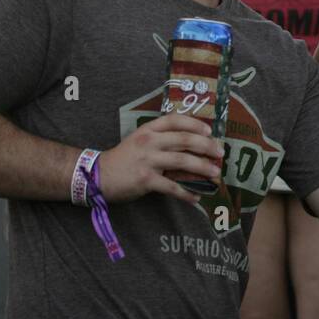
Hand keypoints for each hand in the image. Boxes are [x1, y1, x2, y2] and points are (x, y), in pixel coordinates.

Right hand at [97, 113, 223, 205]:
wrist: (98, 175)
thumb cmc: (124, 158)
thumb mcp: (141, 142)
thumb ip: (162, 141)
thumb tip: (193, 148)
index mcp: (149, 130)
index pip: (175, 120)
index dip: (195, 124)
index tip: (210, 131)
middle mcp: (149, 142)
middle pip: (185, 140)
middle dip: (207, 146)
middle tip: (220, 153)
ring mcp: (147, 160)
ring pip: (182, 161)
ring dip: (203, 168)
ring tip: (215, 175)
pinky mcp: (145, 179)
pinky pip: (172, 186)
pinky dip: (186, 193)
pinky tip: (196, 198)